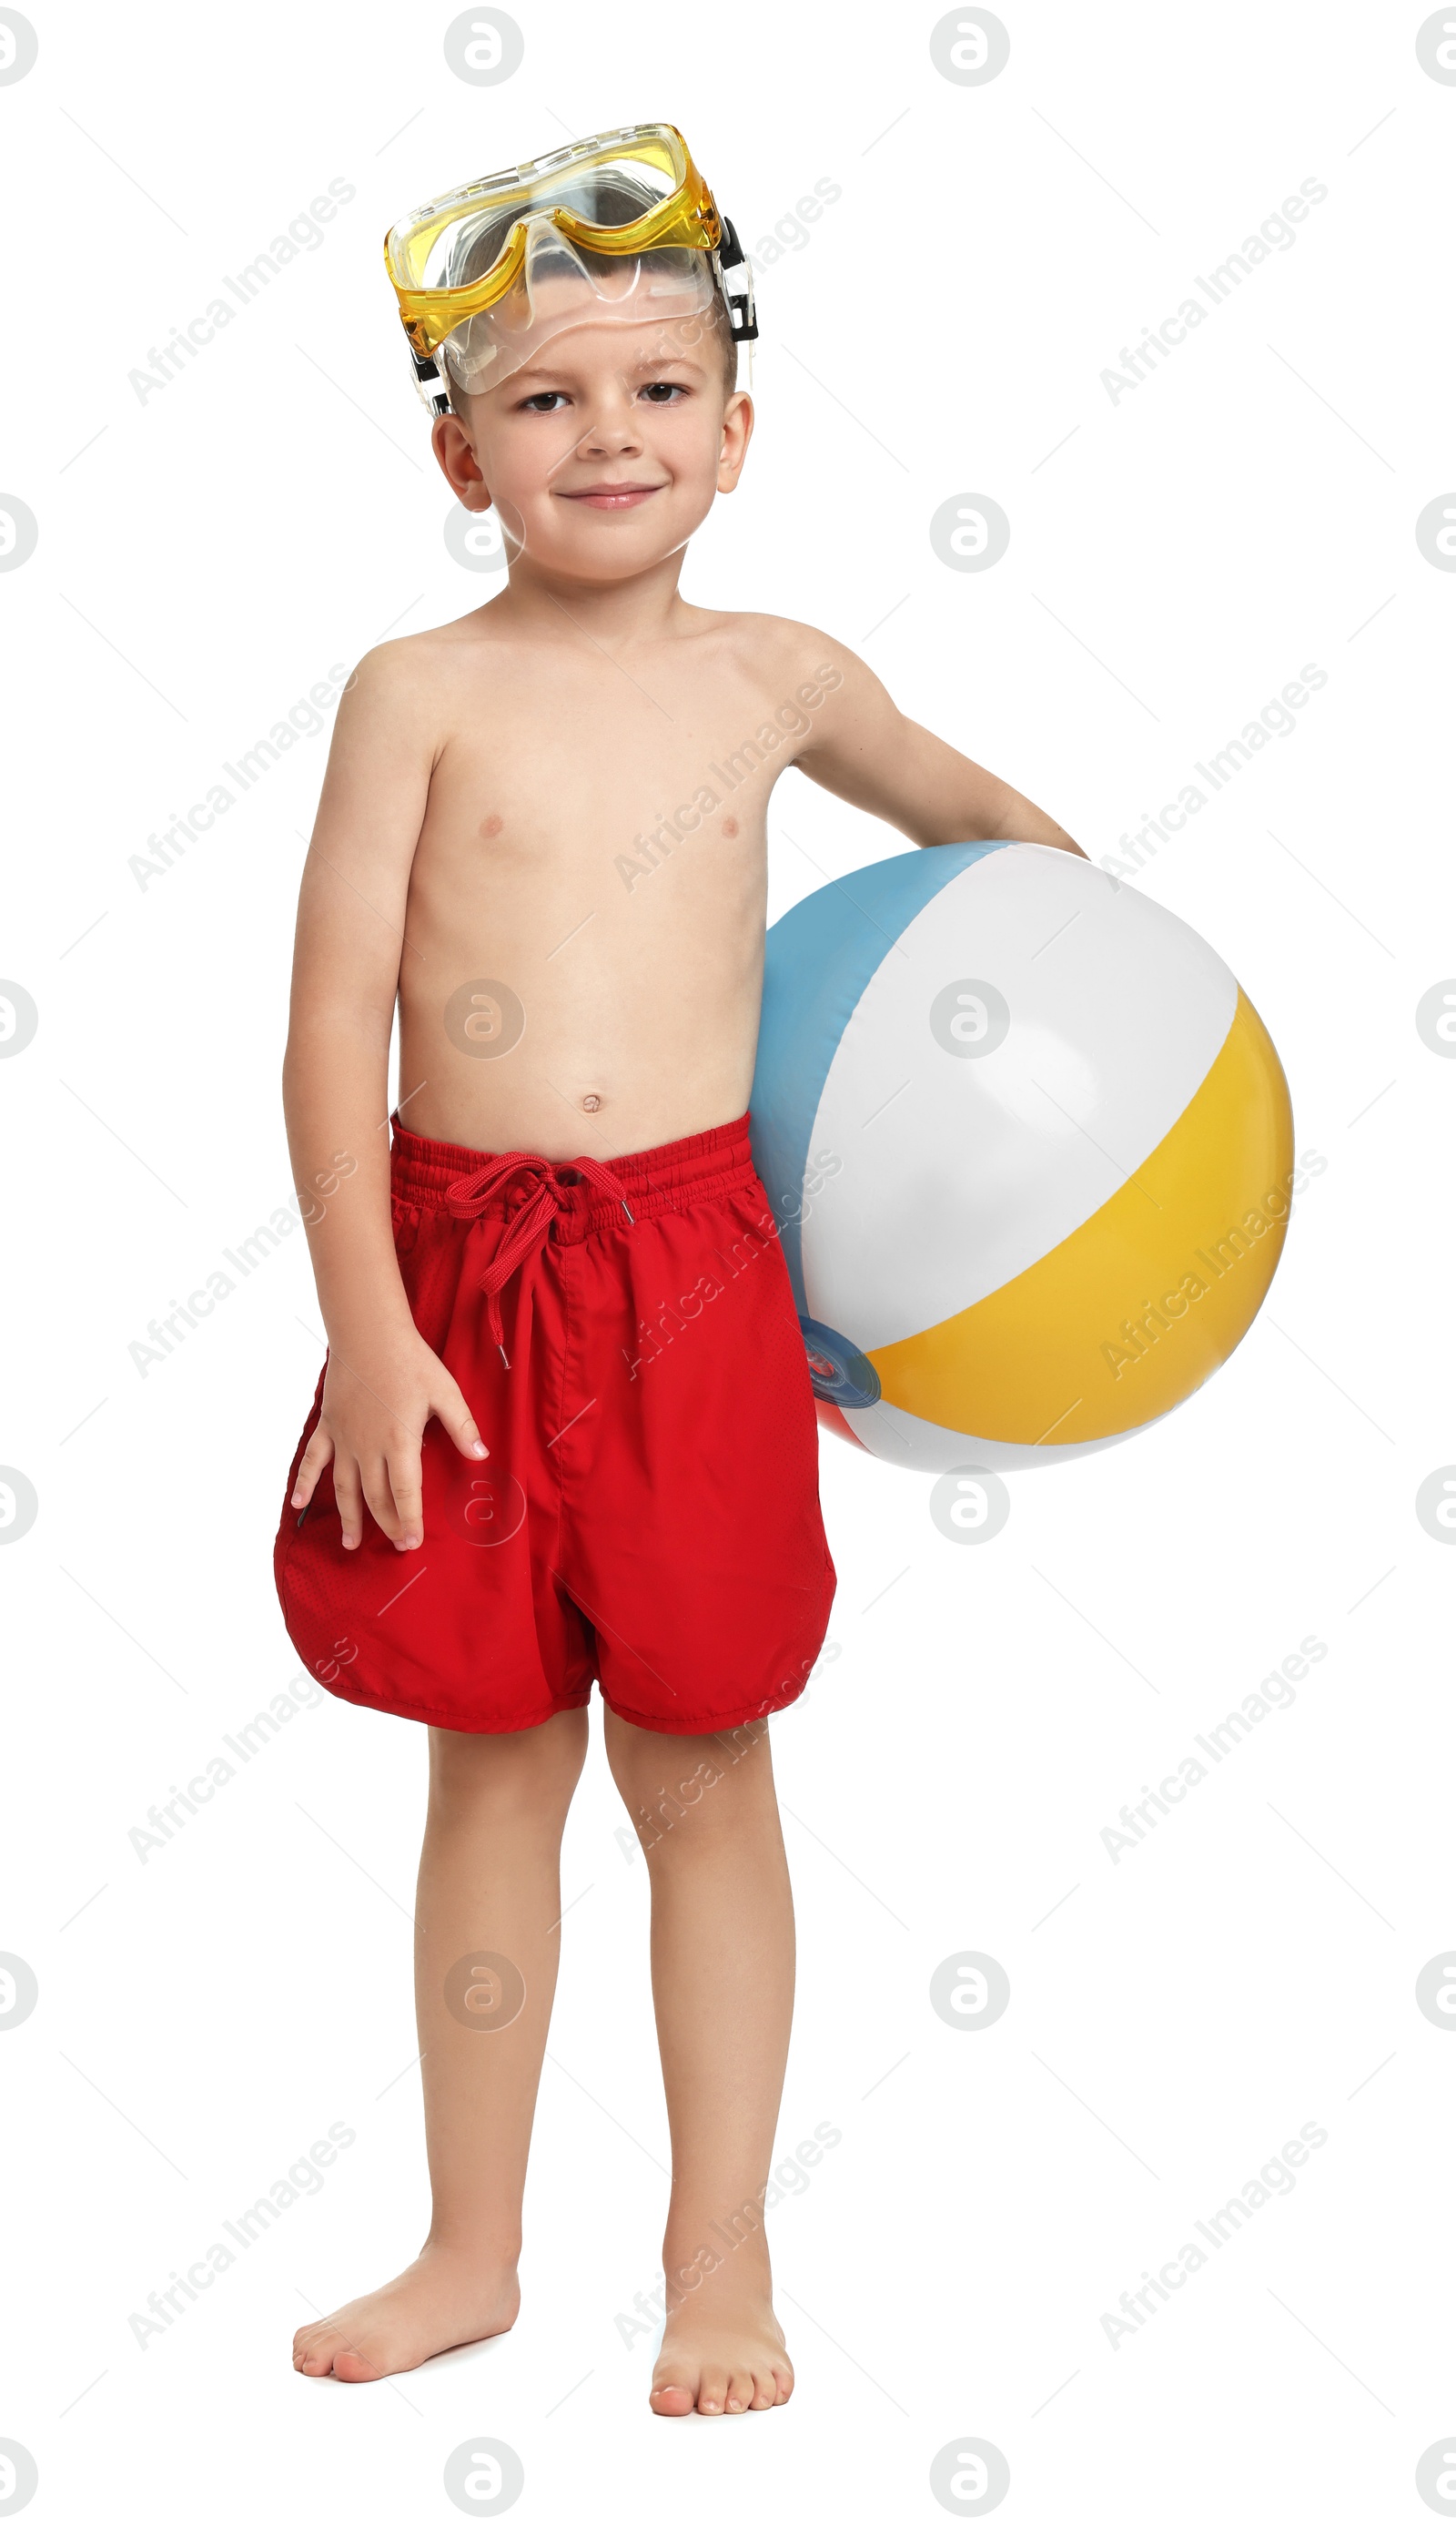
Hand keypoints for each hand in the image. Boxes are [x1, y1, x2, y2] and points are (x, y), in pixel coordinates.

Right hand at [290, 1330, 486, 1550]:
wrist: (368, 1333)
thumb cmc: (410, 1360)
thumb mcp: (445, 1392)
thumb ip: (462, 1427)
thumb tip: (482, 1456)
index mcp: (400, 1442)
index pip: (405, 1493)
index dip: (410, 1521)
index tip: (413, 1543)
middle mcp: (368, 1447)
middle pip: (376, 1497)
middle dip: (388, 1525)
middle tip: (398, 1545)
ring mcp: (344, 1438)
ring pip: (344, 1488)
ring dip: (349, 1517)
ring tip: (351, 1543)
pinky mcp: (328, 1425)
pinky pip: (313, 1459)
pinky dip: (305, 1482)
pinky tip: (299, 1503)